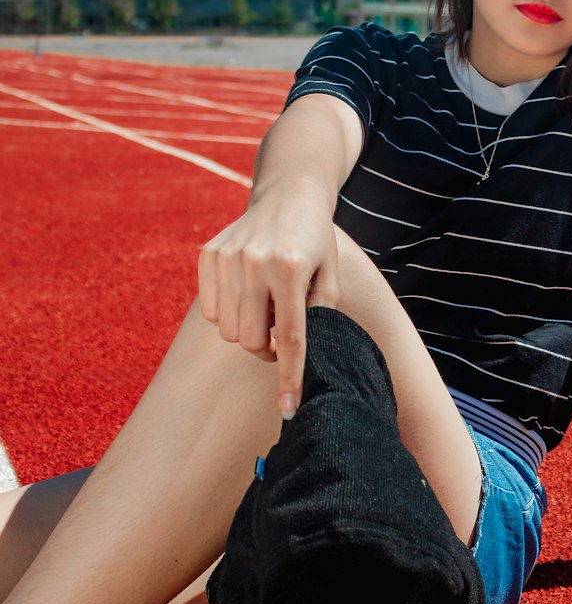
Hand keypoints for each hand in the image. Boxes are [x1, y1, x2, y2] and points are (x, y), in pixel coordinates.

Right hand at [198, 186, 339, 417]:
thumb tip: (303, 360)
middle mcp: (256, 262)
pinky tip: (247, 292)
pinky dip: (229, 312)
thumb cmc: (315, 242)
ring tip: (267, 304)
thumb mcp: (331, 276)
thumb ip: (320, 317)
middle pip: (251, 340)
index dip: (290, 377)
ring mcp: (228, 257)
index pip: (291, 337)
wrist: (289, 194)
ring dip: (249, 328)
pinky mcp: (209, 253)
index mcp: (293, 268)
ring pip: (228, 330)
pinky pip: (211, 311)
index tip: (289, 409)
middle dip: (267, 346)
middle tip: (281, 328)